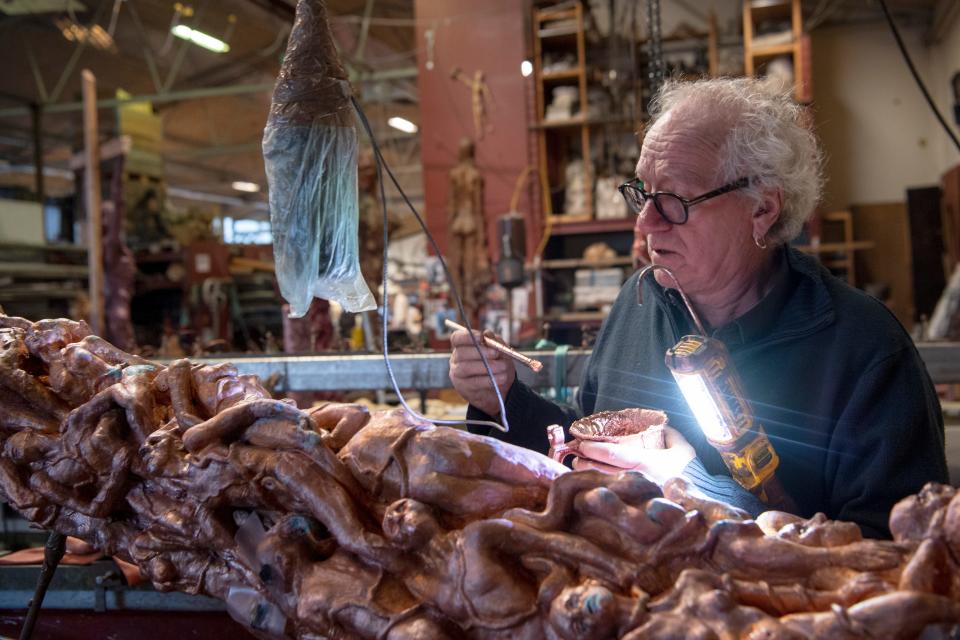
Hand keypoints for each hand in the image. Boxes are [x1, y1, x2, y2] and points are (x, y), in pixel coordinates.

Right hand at [448, 328, 515, 415]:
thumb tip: (487, 334)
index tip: (481, 337)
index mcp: (462, 346)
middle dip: (480, 352)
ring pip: (466, 368)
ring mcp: (457, 375)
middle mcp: (456, 359)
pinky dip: (489, 380)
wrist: (501, 389)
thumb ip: (493, 341)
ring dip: (486, 367)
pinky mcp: (463, 388)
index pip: (456, 338)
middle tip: (496, 353)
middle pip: (461, 353)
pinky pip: (474, 383)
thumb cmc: (498, 365)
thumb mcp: (499, 350)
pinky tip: (500, 378)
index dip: (466, 336)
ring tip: (502, 367)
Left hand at [572, 426, 695, 484]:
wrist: (700, 496)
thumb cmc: (689, 468)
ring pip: (604, 484)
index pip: (614, 455)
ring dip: (588, 475)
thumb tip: (651, 424)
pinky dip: (599, 487)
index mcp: (647, 463)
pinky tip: (590, 481)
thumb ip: (666, 432)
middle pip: (603, 471)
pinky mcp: (635, 505)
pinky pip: (612, 495)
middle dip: (585, 463)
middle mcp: (638, 480)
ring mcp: (635, 495)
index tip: (582, 444)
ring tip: (579, 466)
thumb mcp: (681, 446)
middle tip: (576, 456)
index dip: (595, 449)